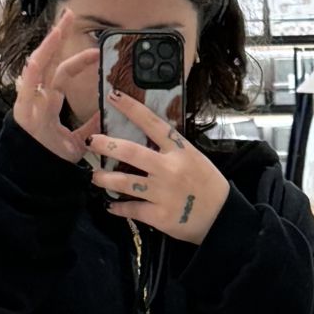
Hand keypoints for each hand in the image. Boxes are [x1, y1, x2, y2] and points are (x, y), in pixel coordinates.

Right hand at [11, 8, 99, 163]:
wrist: (32, 178)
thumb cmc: (50, 160)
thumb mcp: (76, 141)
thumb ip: (87, 126)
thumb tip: (102, 113)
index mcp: (47, 103)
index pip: (62, 72)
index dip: (78, 59)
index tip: (95, 49)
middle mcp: (36, 99)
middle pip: (48, 61)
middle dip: (57, 37)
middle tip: (69, 14)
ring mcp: (29, 103)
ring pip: (37, 67)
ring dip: (48, 46)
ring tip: (58, 27)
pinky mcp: (24, 112)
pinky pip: (29, 86)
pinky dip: (34, 69)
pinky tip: (39, 53)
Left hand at [86, 89, 229, 244]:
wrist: (223, 217)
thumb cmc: (208, 185)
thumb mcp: (194, 158)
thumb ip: (171, 150)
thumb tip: (145, 140)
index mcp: (179, 150)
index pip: (152, 123)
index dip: (131, 108)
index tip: (113, 96)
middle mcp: (169, 168)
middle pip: (131, 152)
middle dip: (106, 145)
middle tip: (91, 142)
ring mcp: (163, 193)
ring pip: (125, 182)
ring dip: (105, 179)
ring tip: (95, 177)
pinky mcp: (159, 216)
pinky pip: (132, 209)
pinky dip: (118, 207)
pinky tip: (110, 205)